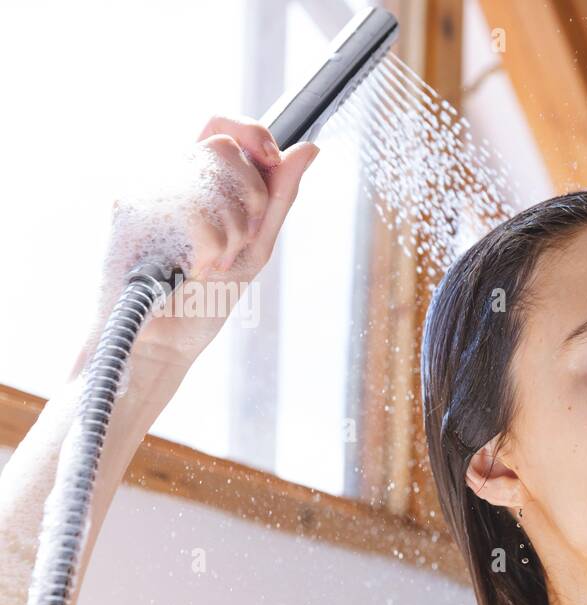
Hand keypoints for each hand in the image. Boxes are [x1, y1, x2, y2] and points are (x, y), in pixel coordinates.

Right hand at [76, 115, 319, 380]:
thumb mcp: (255, 245)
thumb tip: (309, 148)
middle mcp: (163, 179)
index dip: (252, 133)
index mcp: (192, 181)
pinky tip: (194, 271)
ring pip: (213, 180)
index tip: (273, 159)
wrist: (162, 346)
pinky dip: (212, 249)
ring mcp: (143, 192)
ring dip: (231, 232)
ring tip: (210, 264)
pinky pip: (197, 214)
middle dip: (251, 198)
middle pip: (224, 149)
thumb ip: (278, 197)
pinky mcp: (129, 212)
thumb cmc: (205, 301)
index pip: (220, 127)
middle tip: (240, 241)